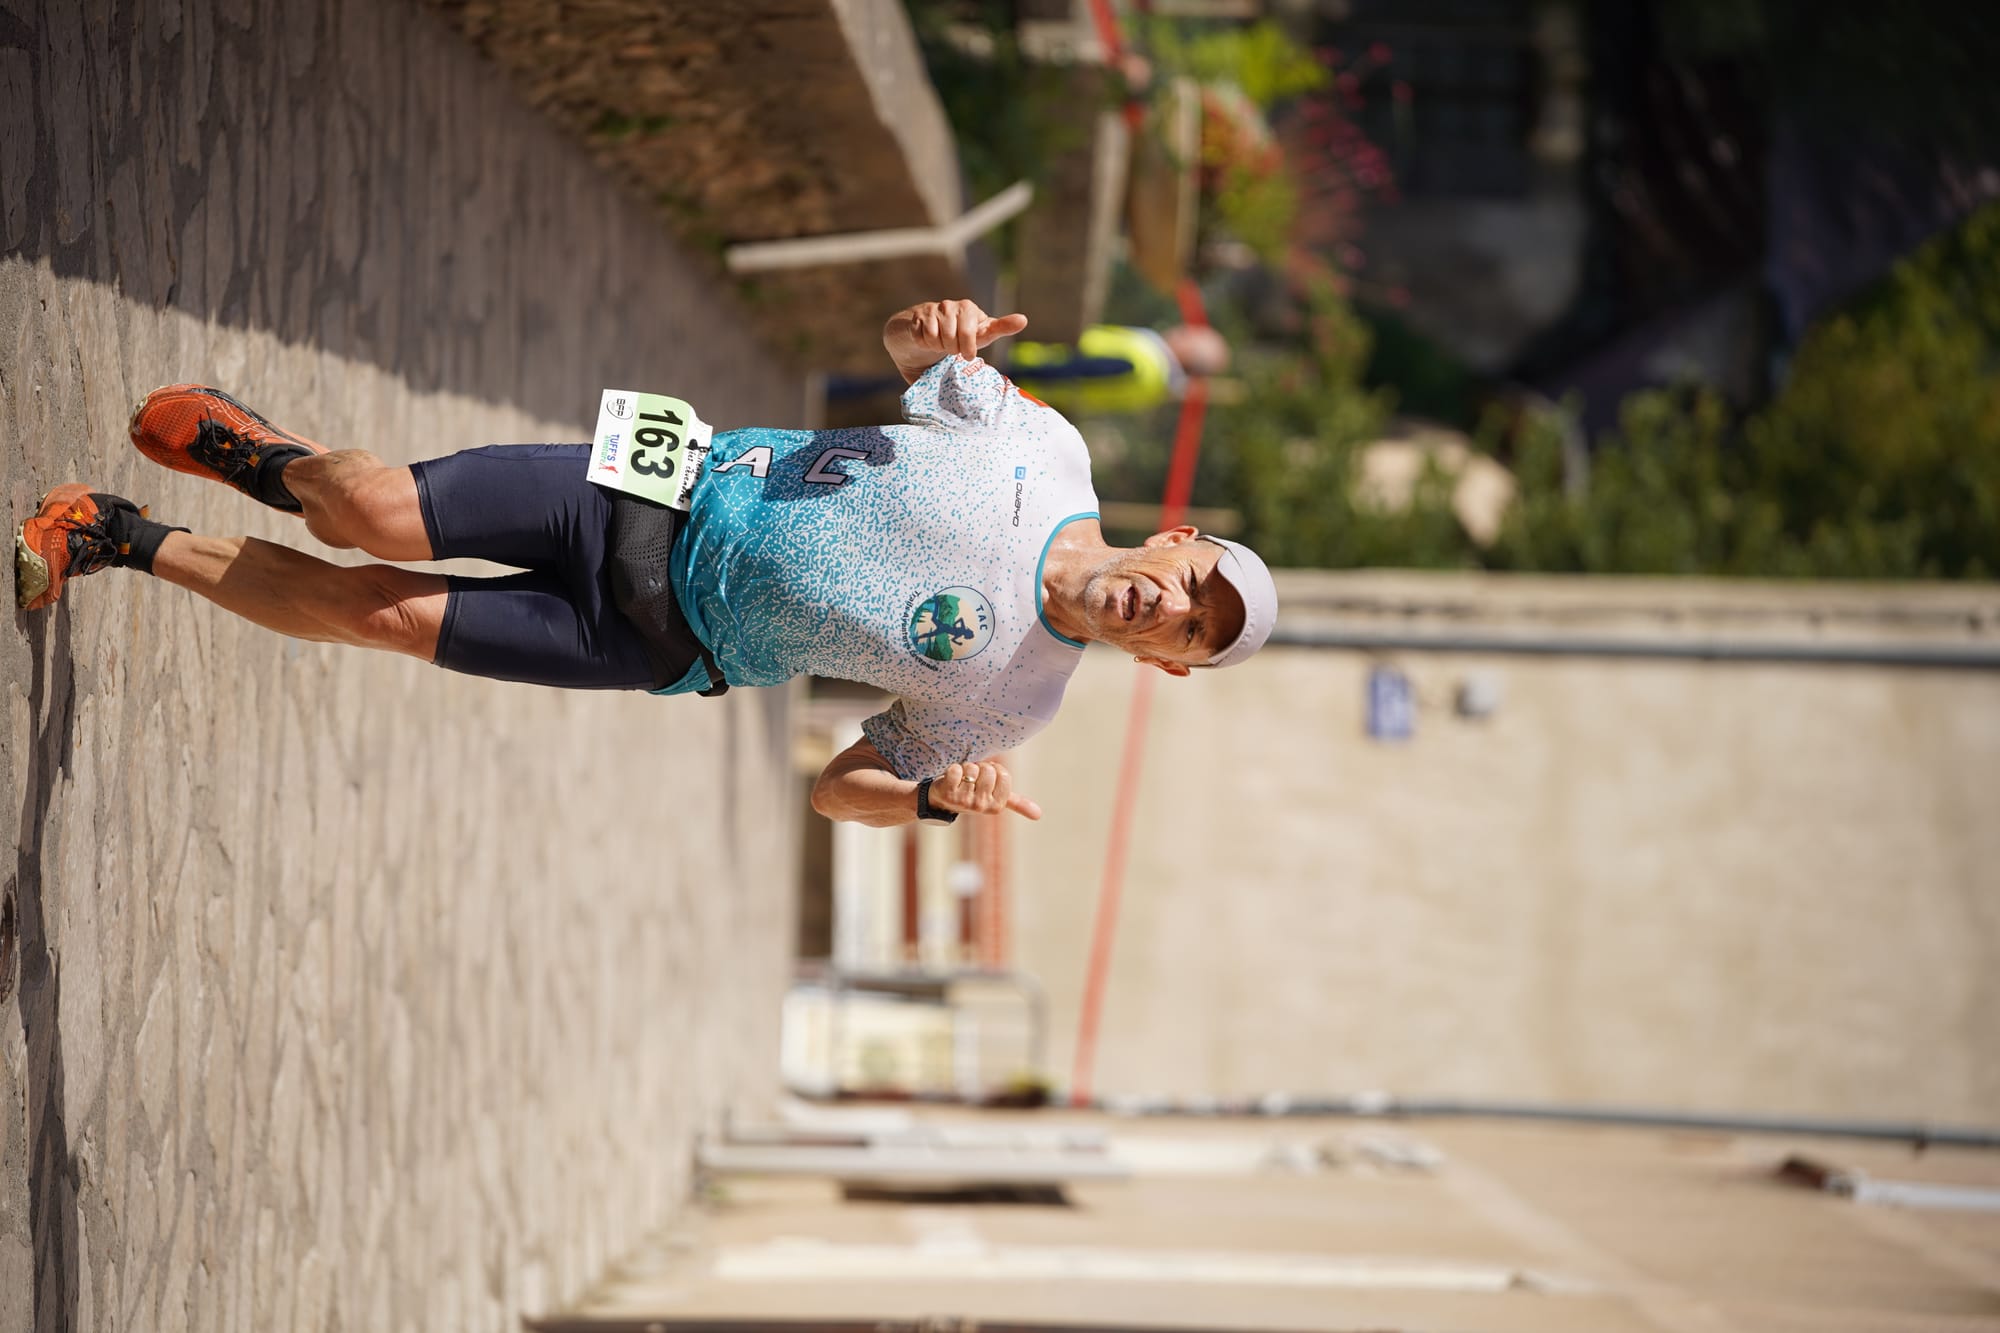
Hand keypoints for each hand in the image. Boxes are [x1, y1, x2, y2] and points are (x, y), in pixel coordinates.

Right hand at [885, 299, 1028, 382]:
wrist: (918, 336)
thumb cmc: (953, 338)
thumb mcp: (977, 338)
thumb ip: (997, 330)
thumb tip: (1024, 318)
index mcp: (972, 312)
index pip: (984, 326)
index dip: (980, 338)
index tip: (1013, 326)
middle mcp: (955, 306)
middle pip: (958, 338)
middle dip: (954, 349)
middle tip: (951, 349)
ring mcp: (936, 309)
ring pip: (940, 338)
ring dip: (938, 347)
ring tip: (939, 344)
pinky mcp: (919, 315)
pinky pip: (924, 337)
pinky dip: (924, 344)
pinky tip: (925, 340)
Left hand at [936, 759, 1041, 820]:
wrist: (942, 802)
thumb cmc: (972, 795)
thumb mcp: (995, 800)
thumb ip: (1017, 804)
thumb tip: (1039, 815)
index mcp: (996, 806)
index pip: (1003, 774)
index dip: (994, 770)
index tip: (986, 778)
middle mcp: (982, 806)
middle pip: (988, 770)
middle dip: (979, 768)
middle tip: (971, 780)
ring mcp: (964, 801)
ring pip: (972, 769)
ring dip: (965, 769)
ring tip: (961, 780)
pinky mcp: (948, 793)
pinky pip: (956, 770)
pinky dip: (952, 769)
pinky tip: (950, 780)